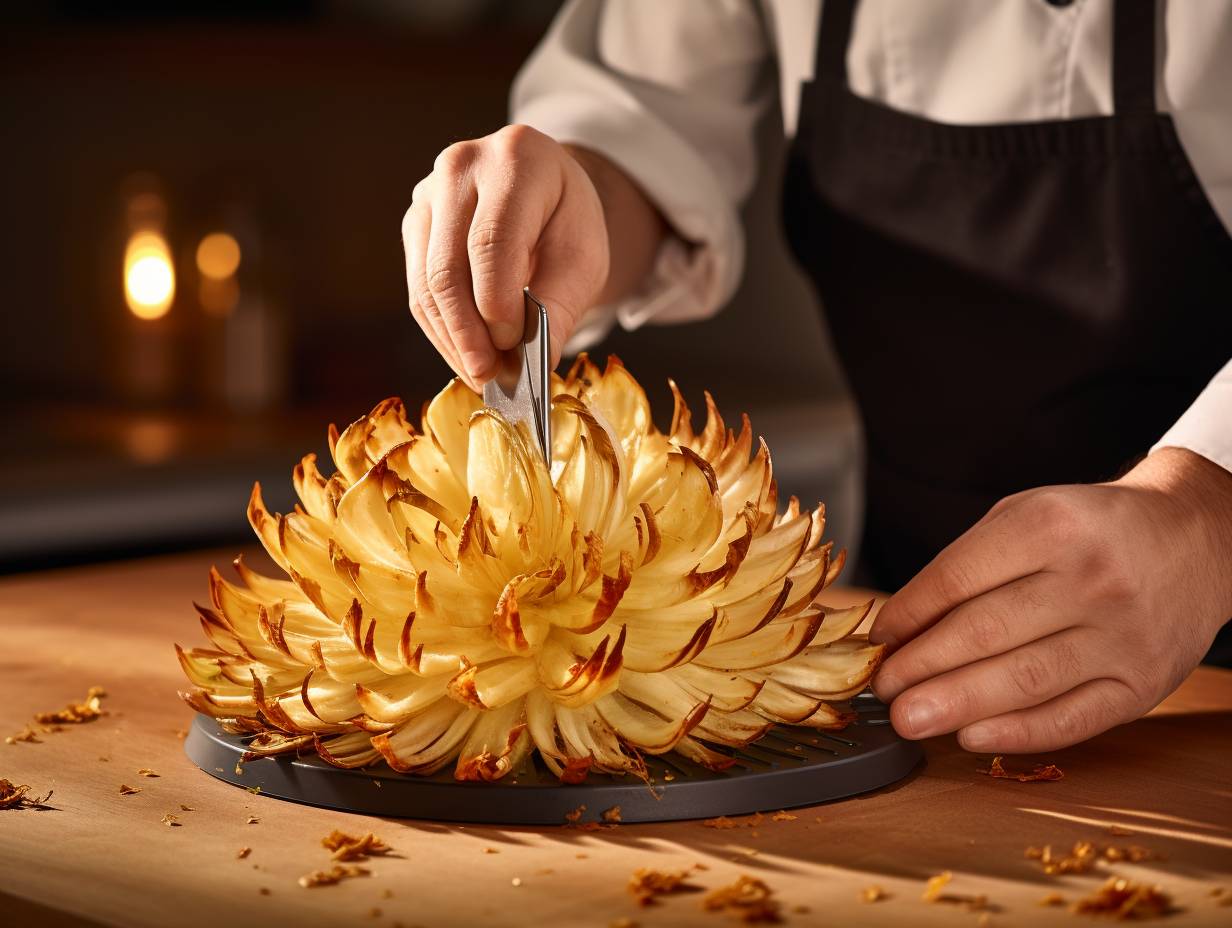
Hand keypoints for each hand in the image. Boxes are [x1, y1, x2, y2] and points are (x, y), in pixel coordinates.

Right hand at [402, 125, 608, 389]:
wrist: (543, 191)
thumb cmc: (566, 221)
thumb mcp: (583, 258)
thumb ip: (559, 306)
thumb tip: (535, 365)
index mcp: (516, 160)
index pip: (490, 241)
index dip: (496, 302)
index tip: (513, 345)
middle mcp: (461, 167)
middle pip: (448, 266)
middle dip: (468, 331)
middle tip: (491, 374)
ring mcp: (428, 194)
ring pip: (426, 284)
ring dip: (453, 339)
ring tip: (482, 374)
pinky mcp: (415, 224)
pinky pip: (418, 290)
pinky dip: (442, 332)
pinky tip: (466, 356)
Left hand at [868, 447, 1231, 752]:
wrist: (1193, 540)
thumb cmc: (1087, 530)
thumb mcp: (1024, 519)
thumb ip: (965, 567)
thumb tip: (898, 630)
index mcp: (1049, 527)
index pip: (957, 578)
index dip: (908, 615)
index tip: (877, 641)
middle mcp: (1090, 579)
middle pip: (985, 632)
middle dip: (921, 667)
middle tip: (881, 690)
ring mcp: (1121, 635)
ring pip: (1024, 679)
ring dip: (955, 704)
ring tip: (907, 719)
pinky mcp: (1144, 684)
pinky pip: (1073, 718)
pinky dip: (1017, 732)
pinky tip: (970, 736)